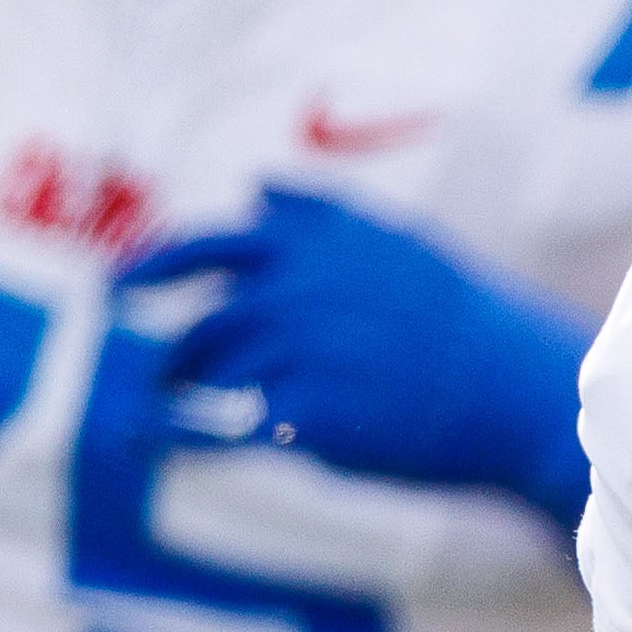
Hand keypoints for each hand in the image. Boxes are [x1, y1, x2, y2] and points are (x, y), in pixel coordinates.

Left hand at [149, 187, 595, 529]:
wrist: (512, 391)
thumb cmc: (464, 320)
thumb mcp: (398, 242)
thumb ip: (319, 215)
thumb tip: (252, 184)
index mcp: (315, 243)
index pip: (213, 244)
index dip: (157, 262)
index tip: (119, 283)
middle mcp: (295, 289)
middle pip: (206, 319)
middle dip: (173, 350)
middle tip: (163, 373)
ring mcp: (296, 351)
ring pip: (210, 370)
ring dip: (178, 393)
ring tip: (170, 412)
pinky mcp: (301, 415)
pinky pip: (223, 431)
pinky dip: (186, 440)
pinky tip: (160, 447)